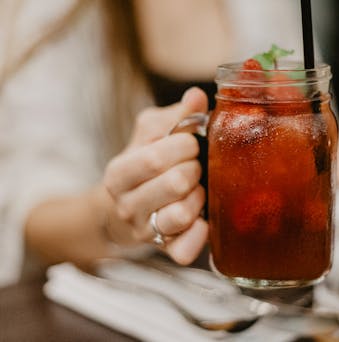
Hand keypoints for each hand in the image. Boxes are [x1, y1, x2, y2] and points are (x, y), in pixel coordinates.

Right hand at [103, 87, 208, 264]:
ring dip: (200, 197)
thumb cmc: (143, 166)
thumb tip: (196, 96)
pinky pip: (185, 250)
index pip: (155, 157)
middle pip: (175, 183)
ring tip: (198, 189)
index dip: (184, 145)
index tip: (192, 142)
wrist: (127, 210)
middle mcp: (127, 205)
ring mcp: (144, 230)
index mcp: (119, 172)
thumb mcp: (150, 135)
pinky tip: (204, 220)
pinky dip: (200, 234)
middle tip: (197, 165)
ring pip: (182, 216)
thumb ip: (174, 116)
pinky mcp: (164, 250)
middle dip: (196, 169)